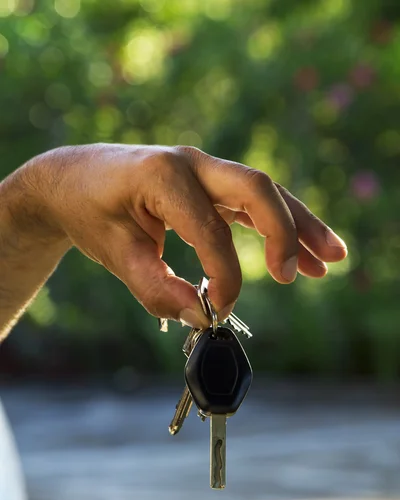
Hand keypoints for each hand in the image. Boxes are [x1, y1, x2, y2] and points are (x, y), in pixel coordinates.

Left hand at [26, 144, 346, 327]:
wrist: (73, 181)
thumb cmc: (91, 213)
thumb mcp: (114, 255)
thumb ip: (156, 289)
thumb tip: (201, 317)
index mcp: (163, 176)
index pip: (211, 232)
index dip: (223, 277)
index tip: (216, 311)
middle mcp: (191, 164)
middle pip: (256, 190)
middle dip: (285, 232)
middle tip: (293, 275)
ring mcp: (204, 169)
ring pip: (265, 194)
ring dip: (300, 225)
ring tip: (334, 258)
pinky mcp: (209, 184)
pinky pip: (253, 204)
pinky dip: (281, 226)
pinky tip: (303, 254)